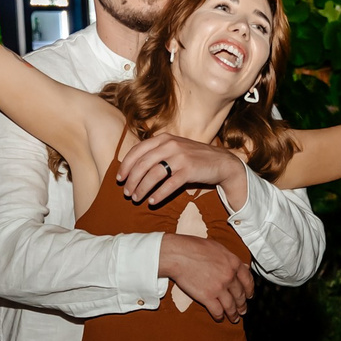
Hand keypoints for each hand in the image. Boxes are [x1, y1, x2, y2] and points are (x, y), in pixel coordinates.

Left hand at [117, 133, 245, 205]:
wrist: (221, 162)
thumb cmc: (193, 157)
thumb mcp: (174, 148)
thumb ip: (156, 152)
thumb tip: (133, 167)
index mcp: (163, 138)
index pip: (137, 151)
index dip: (125, 166)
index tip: (120, 178)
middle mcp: (170, 145)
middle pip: (142, 164)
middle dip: (131, 180)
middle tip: (126, 193)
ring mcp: (180, 157)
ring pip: (153, 175)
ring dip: (142, 189)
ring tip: (136, 199)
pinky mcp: (189, 170)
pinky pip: (169, 185)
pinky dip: (158, 195)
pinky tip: (153, 202)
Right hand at [156, 232, 251, 321]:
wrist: (178, 254)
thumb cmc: (194, 248)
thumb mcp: (218, 248)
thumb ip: (231, 259)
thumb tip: (244, 266)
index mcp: (233, 263)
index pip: (248, 280)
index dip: (250, 290)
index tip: (249, 295)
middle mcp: (229, 276)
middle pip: (240, 295)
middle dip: (242, 305)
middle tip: (243, 310)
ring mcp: (219, 288)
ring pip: (231, 306)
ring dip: (233, 314)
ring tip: (235, 318)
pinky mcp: (207, 297)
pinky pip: (217, 311)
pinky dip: (219, 316)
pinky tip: (220, 318)